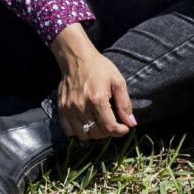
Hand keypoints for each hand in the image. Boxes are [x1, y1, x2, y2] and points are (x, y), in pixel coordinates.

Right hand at [50, 24, 134, 140]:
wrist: (76, 58)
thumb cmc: (100, 68)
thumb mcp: (118, 81)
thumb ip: (125, 104)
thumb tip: (131, 123)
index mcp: (97, 100)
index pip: (109, 127)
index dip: (120, 131)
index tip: (124, 127)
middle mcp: (81, 107)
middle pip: (97, 133)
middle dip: (109, 132)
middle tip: (113, 123)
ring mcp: (69, 109)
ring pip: (83, 135)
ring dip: (95, 133)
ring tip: (100, 124)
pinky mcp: (61, 109)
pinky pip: (69, 131)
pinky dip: (79, 131)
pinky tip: (86, 124)